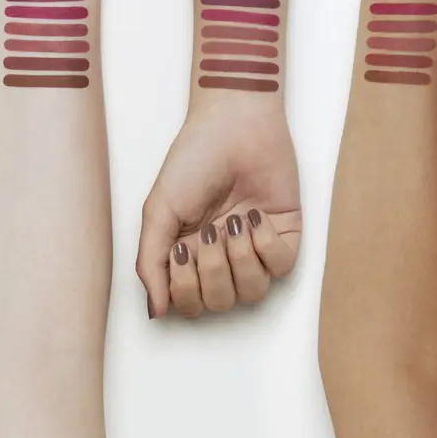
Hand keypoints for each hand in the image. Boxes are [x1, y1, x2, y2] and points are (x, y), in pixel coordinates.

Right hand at [136, 96, 301, 317]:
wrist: (234, 124)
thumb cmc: (194, 159)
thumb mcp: (159, 210)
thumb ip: (150, 263)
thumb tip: (154, 313)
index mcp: (189, 253)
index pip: (189, 304)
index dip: (186, 291)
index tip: (181, 251)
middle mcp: (223, 255)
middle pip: (222, 302)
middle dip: (213, 272)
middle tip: (210, 232)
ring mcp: (256, 245)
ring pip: (253, 292)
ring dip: (241, 260)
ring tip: (235, 224)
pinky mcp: (286, 231)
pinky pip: (282, 267)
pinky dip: (267, 247)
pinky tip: (256, 218)